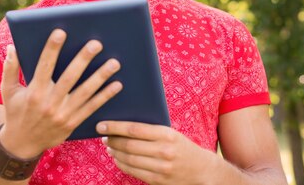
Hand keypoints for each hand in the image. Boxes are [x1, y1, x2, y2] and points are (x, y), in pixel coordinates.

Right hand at [0, 29, 122, 157]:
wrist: (22, 144)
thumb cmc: (16, 112)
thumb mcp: (8, 91)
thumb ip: (10, 68)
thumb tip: (12, 47)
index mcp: (34, 92)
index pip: (44, 66)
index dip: (52, 49)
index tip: (61, 32)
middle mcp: (49, 103)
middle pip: (70, 77)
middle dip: (84, 59)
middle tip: (96, 44)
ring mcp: (63, 114)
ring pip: (85, 92)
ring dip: (101, 77)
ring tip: (114, 62)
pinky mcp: (72, 123)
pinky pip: (91, 108)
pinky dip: (105, 96)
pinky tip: (117, 84)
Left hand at [97, 121, 221, 184]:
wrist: (202, 171)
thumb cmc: (183, 147)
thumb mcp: (171, 133)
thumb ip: (151, 129)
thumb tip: (124, 125)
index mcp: (166, 134)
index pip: (134, 129)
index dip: (114, 127)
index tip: (101, 124)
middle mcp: (163, 151)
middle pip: (128, 145)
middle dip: (112, 140)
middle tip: (103, 136)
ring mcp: (160, 168)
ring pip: (128, 159)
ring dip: (114, 152)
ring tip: (109, 146)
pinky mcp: (157, 180)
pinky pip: (133, 171)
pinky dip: (121, 164)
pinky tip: (117, 158)